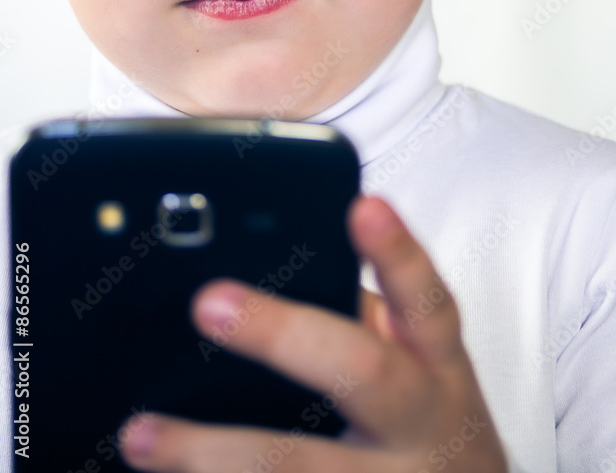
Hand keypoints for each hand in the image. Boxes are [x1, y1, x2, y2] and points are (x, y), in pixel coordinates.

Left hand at [119, 195, 508, 472]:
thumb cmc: (424, 420)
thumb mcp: (416, 364)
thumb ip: (363, 319)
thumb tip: (269, 272)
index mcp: (435, 362)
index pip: (424, 297)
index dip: (397, 252)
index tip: (364, 206)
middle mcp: (421, 420)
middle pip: (360, 372)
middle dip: (282, 335)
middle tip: (208, 303)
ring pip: (299, 466)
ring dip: (214, 452)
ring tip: (143, 436)